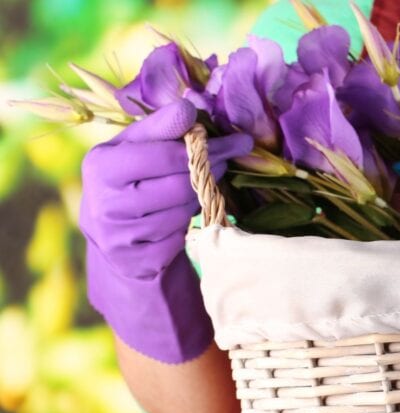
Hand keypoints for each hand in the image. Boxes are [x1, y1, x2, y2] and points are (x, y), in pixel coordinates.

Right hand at [80, 100, 252, 362]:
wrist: (115, 241)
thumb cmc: (131, 184)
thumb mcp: (135, 152)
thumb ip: (159, 129)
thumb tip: (189, 106)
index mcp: (101, 164)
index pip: (162, 148)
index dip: (196, 138)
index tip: (221, 128)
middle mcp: (105, 199)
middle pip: (179, 175)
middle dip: (212, 160)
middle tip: (235, 149)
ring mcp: (122, 231)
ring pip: (186, 202)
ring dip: (207, 188)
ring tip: (215, 174)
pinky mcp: (141, 255)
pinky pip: (183, 228)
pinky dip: (194, 215)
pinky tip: (195, 205)